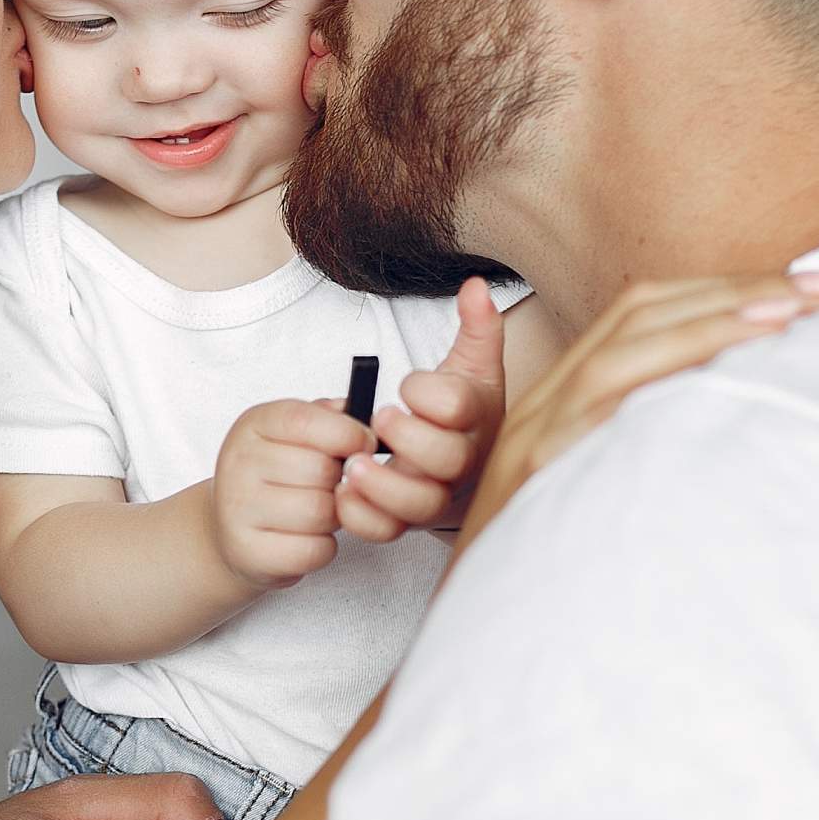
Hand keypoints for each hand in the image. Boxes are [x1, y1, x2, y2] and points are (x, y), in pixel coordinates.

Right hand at [207, 398, 375, 588]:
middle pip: (322, 471)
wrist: (230, 528)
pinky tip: (305, 538)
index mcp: (253, 425)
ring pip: (322, 512)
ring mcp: (237, 509)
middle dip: (340, 482)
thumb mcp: (293, 435)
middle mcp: (239, 463)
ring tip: (316, 512)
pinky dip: (322, 547)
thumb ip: (329, 418)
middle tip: (329, 487)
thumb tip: (367, 419)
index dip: (348, 434)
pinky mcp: (247, 551)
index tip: (364, 445)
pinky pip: (314, 550)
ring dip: (334, 517)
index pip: (305, 421)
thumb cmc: (274, 477)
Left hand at [335, 277, 506, 541]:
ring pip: (419, 505)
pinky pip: (388, 531)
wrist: (463, 469)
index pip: (460, 406)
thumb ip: (476, 329)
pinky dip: (362, 517)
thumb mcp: (472, 369)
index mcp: (475, 417)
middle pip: (448, 461)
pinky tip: (342, 493)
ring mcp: (435, 495)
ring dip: (382, 488)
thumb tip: (475, 287)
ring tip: (351, 468)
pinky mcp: (407, 520)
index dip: (430, 394)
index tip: (406, 384)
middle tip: (379, 421)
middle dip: (410, 441)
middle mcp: (460, 461)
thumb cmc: (462, 416)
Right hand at [451, 271, 818, 558]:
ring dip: (718, 320)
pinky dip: (670, 375)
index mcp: (561, 403)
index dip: (725, 290)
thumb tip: (742, 428)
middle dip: (741, 290)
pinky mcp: (538, 474)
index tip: (808, 291)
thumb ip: (646, 451)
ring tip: (796, 310)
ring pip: (625, 349)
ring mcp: (536, 438)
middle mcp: (544, 407)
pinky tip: (732, 368)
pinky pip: (604, 407)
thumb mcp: (595, 500)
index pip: (641, 315)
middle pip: (639, 313)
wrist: (475, 645)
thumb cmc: (548, 579)